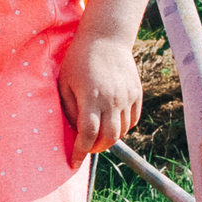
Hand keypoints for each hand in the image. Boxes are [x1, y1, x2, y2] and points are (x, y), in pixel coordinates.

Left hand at [58, 32, 142, 159]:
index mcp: (91, 97)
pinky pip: (132, 120)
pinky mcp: (136, 93)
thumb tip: (74, 132)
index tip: (73, 162)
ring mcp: (127, 96)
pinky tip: (112, 126)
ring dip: (109, 139)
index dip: (80, 152)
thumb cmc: (78, 60)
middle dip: (96, 149)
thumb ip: (69, 108)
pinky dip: (122, 128)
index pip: (87, 134)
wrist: (106, 38)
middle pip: (108, 137)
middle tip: (87, 150)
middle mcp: (112, 99)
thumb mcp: (64, 82)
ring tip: (97, 138)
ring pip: (122, 130)